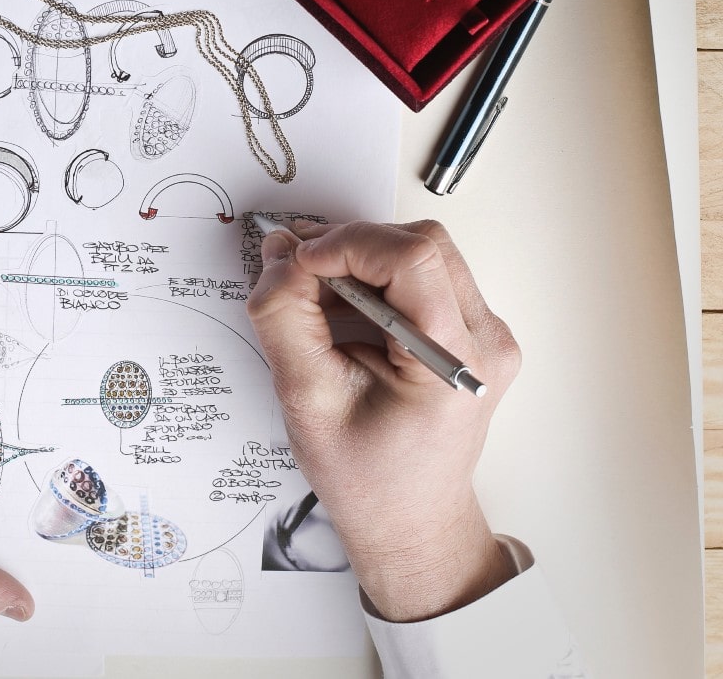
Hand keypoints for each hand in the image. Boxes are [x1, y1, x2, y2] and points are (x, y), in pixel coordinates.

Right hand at [246, 220, 519, 621]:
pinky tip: (344, 306)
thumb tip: (279, 258)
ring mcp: (486, 336)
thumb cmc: (369, 479)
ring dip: (362, 258)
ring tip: (317, 291)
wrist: (410, 520)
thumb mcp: (308, 399)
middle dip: (351, 245)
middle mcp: (486, 343)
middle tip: (298, 268)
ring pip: (423, 253)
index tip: (300, 260)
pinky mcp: (471, 333)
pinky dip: (376, 277)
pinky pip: (425, 277)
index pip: (413, 260)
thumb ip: (286, 321)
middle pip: (422, 245)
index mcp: (455, 366)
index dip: (348, 244)